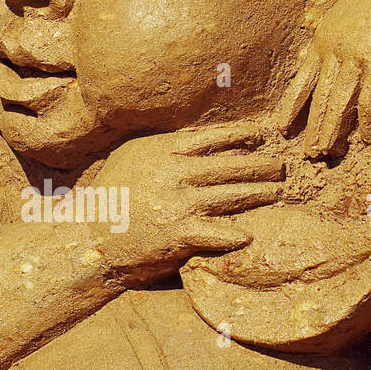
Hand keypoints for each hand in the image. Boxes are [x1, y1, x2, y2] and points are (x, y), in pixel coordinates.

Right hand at [93, 122, 284, 279]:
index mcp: (164, 151)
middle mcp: (175, 174)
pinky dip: (236, 233)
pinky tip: (248, 234)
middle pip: (232, 166)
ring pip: (233, 196)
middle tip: (282, 165)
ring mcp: (180, 205)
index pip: (214, 137)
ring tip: (277, 190)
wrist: (88, 235)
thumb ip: (165, 147)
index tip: (263, 134)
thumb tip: (199, 139)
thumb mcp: (133, 156)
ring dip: (260, 193)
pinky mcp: (180, 235)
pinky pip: (219, 233)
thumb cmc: (110, 194)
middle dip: (262, 165)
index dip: (243, 134)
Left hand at [276, 0, 370, 156]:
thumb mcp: (349, 10)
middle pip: (318, 98)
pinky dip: (369, 121)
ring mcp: (357, 56)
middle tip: (305, 154)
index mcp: (324, 39)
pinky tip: (367, 139)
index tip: (279, 127)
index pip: (301, 81)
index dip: (290, 107)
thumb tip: (338, 59)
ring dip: (331, 131)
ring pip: (339, 103)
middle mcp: (335, 50)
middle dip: (310, 128)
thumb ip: (340, 36)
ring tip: (325, 153)